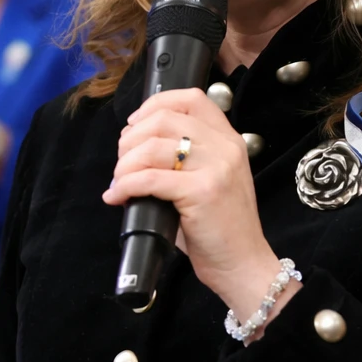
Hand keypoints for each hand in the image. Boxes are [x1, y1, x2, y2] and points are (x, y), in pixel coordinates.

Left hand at [102, 88, 293, 326]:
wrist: (243, 264)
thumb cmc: (219, 227)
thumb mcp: (210, 180)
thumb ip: (184, 158)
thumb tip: (135, 149)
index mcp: (229, 139)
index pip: (191, 98)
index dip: (154, 104)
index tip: (134, 125)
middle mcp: (225, 147)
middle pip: (164, 119)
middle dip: (131, 138)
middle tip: (122, 162)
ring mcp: (216, 168)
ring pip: (153, 147)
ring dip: (125, 164)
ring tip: (119, 181)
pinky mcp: (202, 192)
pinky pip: (150, 178)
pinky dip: (125, 185)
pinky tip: (117, 197)